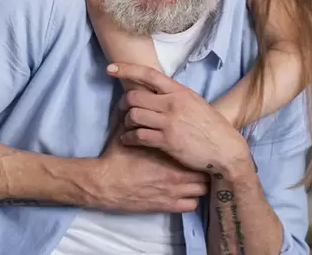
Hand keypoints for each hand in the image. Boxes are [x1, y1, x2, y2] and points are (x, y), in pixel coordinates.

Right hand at [92, 122, 208, 212]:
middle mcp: (177, 174)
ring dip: (199, 185)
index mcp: (170, 153)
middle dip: (203, 168)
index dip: (198, 151)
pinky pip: (192, 205)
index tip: (195, 148)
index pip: (197, 152)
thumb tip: (141, 105)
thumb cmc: (116, 158)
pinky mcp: (167, 206)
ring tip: (192, 180)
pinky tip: (184, 194)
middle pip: (205, 172)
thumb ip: (140, 122)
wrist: (105, 183)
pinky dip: (191, 200)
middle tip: (196, 164)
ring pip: (203, 190)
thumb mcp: (128, 134)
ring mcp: (174, 192)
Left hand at [109, 63, 251, 175]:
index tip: (110, 69)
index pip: (149, 74)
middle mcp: (173, 104)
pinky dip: (128, 138)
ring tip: (127, 126)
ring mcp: (169, 123)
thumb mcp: (195, 103)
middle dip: (123, 103)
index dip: (127, 69)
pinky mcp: (167, 141)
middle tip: (122, 109)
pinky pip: (138, 136)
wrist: (226, 150)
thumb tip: (157, 91)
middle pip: (134, 97)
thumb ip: (175, 96)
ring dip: (126, 122)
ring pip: (133, 116)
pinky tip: (128, 140)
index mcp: (180, 91)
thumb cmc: (211, 127)